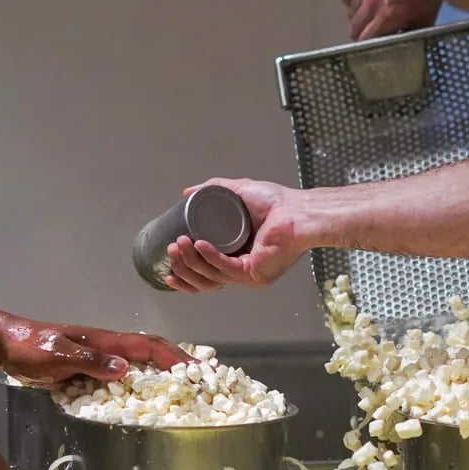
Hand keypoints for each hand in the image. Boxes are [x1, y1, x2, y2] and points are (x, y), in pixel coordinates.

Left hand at [0, 319, 188, 386]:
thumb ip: (88, 361)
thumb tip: (125, 369)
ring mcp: (99, 357)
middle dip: (178, 362)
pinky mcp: (90, 369)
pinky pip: (122, 375)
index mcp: (104, 342)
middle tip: (202, 379)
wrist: (6, 344)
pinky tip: (144, 397)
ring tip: (183, 389)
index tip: (196, 371)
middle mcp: (107, 348)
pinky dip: (140, 383)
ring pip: (139, 363)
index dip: (173, 358)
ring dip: (162, 373)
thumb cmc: (29, 348)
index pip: (148, 347)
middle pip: (151, 352)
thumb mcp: (56, 355)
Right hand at [163, 178, 308, 292]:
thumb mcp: (237, 192)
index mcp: (236, 257)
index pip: (205, 273)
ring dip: (192, 261)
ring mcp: (248, 275)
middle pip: (204, 279)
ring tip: (178, 244)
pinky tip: (200, 245)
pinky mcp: (254, 274)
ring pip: (211, 276)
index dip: (185, 272)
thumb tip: (187, 194)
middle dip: (183, 266)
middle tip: (170, 249)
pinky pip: (226, 269)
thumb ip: (212, 190)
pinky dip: (210, 257)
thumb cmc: (277, 203)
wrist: (299, 210)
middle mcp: (242, 270)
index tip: (168, 264)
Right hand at [341, 0, 450, 40]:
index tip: (370, 43)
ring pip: (350, 10)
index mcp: (388, 15)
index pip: (364, 39)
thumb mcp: (424, 21)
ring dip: (359, 13)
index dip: (367, 44)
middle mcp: (372, 0)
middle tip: (371, 27)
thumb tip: (397, 50)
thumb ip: (406, 37)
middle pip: (354, 26)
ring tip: (372, 9)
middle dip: (362, 30)